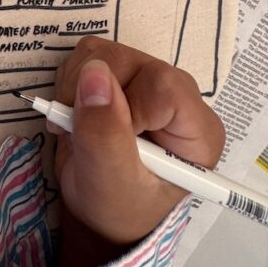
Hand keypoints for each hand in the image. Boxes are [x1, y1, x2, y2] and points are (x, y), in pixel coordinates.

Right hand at [53, 36, 224, 266]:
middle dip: (93, 94)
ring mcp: (150, 82)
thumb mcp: (110, 182)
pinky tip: (76, 113)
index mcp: (196, 129)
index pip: (163, 86)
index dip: (127, 105)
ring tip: (78, 127)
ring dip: (77, 87)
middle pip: (132, 62)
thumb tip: (94, 73)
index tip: (107, 139)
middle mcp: (179, 98)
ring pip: (106, 52)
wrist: (102, 214)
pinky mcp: (124, 75)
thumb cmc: (117, 209)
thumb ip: (104, 134)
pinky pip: (90, 54)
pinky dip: (71, 81)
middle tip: (81, 133)